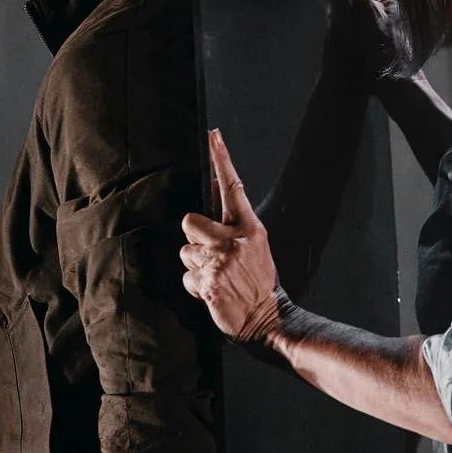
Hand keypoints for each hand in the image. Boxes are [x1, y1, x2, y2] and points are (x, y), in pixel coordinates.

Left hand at [180, 129, 286, 342]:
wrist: (266, 317)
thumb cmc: (257, 280)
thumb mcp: (256, 247)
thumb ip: (233, 225)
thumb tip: (212, 200)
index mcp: (250, 228)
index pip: (233, 186)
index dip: (222, 159)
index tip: (213, 135)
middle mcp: (235, 240)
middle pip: (190, 221)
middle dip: (193, 239)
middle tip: (212, 256)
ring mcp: (222, 261)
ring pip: (185, 252)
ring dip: (195, 267)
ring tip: (216, 277)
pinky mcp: (210, 283)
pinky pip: (187, 278)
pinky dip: (196, 288)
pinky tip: (214, 292)